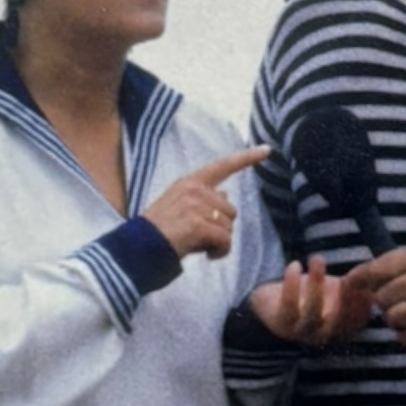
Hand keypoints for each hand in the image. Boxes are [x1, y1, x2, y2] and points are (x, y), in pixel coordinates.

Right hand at [143, 145, 270, 259]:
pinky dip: (220, 252)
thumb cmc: (159, 231)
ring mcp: (197, 206)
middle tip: (201, 237)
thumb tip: (226, 196)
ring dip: (220, 241)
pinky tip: (208, 255)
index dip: (246, 158)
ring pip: (229, 227)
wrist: (139, 248)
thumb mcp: (179, 205)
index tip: (266, 149)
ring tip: (200, 246)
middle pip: (230, 210)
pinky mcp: (199, 224)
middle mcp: (195, 189)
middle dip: (221, 227)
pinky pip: (225, 240)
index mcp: (190, 182)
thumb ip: (203, 198)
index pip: (222, 166)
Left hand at [249, 256, 375, 345]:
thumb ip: (354, 286)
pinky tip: (295, 265)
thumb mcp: (336, 291)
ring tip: (318, 258)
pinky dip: (291, 284)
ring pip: (312, 312)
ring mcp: (301, 331)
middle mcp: (321, 334)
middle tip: (347, 276)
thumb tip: (374, 273)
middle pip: (336, 322)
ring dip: (316, 284)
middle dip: (345, 300)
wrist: (272, 304)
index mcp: (338, 329)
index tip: (365, 282)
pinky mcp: (280, 322)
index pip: (355, 322)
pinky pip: (288, 304)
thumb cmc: (311, 295)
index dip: (362, 304)